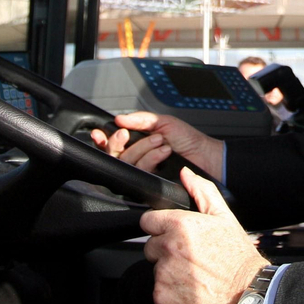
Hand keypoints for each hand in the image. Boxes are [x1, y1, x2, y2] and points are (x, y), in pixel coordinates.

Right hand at [90, 113, 223, 181]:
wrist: (205, 157)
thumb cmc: (187, 140)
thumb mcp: (162, 122)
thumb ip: (139, 119)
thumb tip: (118, 119)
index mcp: (137, 143)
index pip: (113, 143)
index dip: (102, 139)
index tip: (99, 133)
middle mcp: (137, 158)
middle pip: (114, 154)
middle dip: (120, 142)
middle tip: (128, 134)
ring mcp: (143, 172)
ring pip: (127, 162)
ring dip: (144, 148)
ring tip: (162, 142)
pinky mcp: (149, 184)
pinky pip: (139, 172)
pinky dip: (151, 158)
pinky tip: (164, 153)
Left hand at [142, 168, 270, 303]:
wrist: (248, 294)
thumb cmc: (237, 256)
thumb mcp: (224, 217)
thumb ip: (201, 191)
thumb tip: (185, 174)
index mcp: (181, 226)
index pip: (148, 221)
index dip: (162, 227)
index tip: (176, 235)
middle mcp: (169, 249)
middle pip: (150, 247)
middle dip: (166, 251)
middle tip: (190, 258)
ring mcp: (164, 276)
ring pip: (155, 271)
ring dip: (169, 274)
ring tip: (194, 276)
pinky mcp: (162, 300)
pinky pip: (158, 294)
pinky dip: (171, 295)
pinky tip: (191, 292)